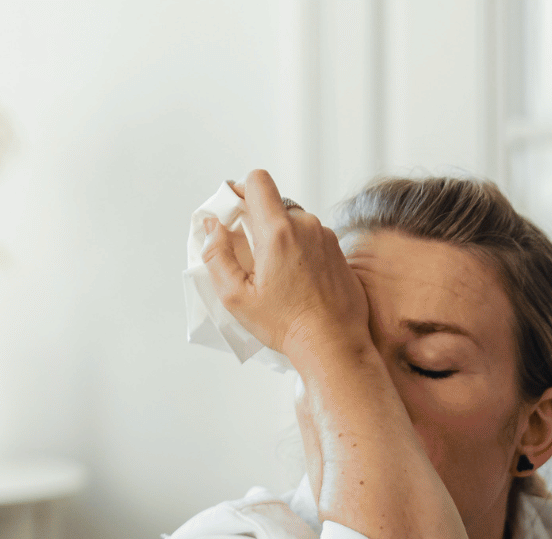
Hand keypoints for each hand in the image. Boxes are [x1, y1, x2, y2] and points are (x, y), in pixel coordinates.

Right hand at [200, 169, 369, 366]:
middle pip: (275, 204)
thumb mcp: (236, 296)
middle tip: (251, 256)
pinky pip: (313, 239)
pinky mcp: (339, 251)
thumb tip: (212, 226)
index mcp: (279, 231)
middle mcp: (307, 226)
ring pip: (294, 222)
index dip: (240, 191)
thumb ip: (216, 254)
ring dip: (281, 238)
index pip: (257, 180)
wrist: (333, 344)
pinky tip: (296, 280)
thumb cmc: (285, 324)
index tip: (234, 215)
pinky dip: (300, 251)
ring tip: (276, 274)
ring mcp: (327, 237)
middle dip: (259, 222)